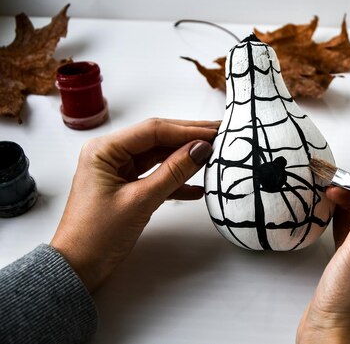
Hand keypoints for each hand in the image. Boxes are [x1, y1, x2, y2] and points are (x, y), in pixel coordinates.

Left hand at [50, 118, 218, 291]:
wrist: (78, 268)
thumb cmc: (97, 235)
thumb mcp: (140, 201)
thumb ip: (173, 172)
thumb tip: (201, 148)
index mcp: (104, 150)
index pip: (153, 130)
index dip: (187, 130)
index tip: (215, 133)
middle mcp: (110, 154)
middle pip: (157, 138)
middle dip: (190, 137)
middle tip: (221, 133)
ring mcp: (119, 170)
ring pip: (159, 156)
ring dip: (186, 157)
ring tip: (215, 154)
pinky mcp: (127, 187)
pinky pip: (156, 175)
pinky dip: (177, 180)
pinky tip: (198, 187)